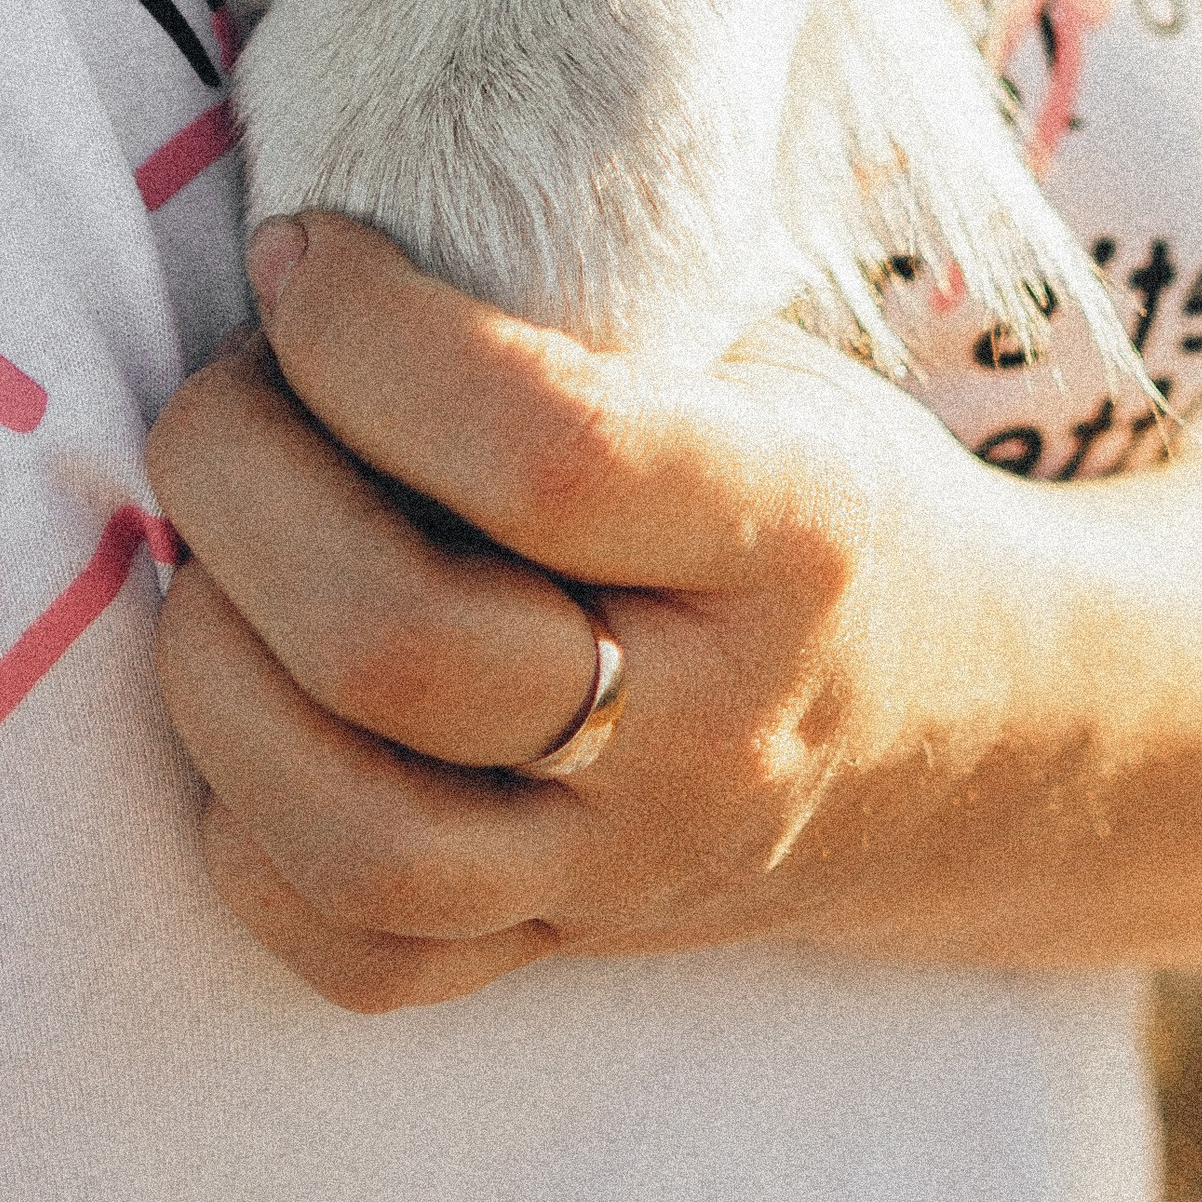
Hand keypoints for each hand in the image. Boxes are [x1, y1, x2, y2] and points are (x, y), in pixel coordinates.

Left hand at [143, 211, 1040, 1011]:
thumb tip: (312, 250)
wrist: (990, 733)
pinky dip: (245, 829)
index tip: (303, 252)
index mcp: (797, 531)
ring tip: (216, 557)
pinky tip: (261, 706)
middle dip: (239, 483)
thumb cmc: (840, 497)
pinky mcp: (561, 952)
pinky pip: (352, 949)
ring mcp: (632, 866)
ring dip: (212, 666)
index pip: (546, 453)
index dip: (366, 338)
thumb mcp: (771, 369)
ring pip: (352, 833)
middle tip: (230, 394)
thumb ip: (583, 323)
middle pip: (401, 647)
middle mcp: (717, 724)